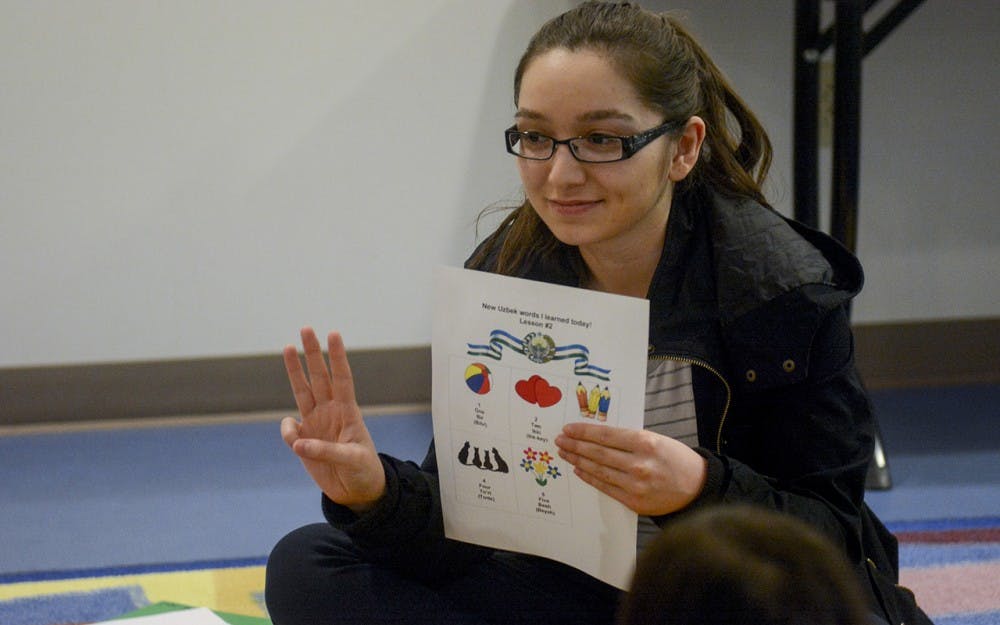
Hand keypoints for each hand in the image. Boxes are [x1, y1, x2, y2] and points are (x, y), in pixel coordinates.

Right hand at [281, 327, 385, 512]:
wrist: (356, 492)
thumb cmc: (364, 471)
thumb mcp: (353, 461)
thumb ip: (327, 451)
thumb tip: (298, 443)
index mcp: (348, 412)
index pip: (342, 378)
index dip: (338, 357)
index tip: (334, 334)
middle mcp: (331, 412)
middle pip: (319, 376)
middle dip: (313, 353)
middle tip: (306, 328)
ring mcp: (316, 423)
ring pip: (302, 391)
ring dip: (294, 370)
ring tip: (288, 347)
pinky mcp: (304, 440)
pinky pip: (290, 429)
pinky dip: (288, 433)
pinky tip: (298, 445)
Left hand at [555, 422, 706, 515]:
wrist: (696, 487)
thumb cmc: (676, 459)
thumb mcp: (656, 439)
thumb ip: (629, 439)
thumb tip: (597, 435)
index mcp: (645, 443)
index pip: (605, 435)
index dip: (584, 431)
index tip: (568, 428)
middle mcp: (638, 463)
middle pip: (598, 452)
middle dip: (575, 445)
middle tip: (560, 440)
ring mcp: (635, 484)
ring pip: (598, 470)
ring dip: (578, 460)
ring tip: (565, 453)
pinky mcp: (633, 501)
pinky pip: (605, 487)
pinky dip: (590, 477)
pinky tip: (579, 469)